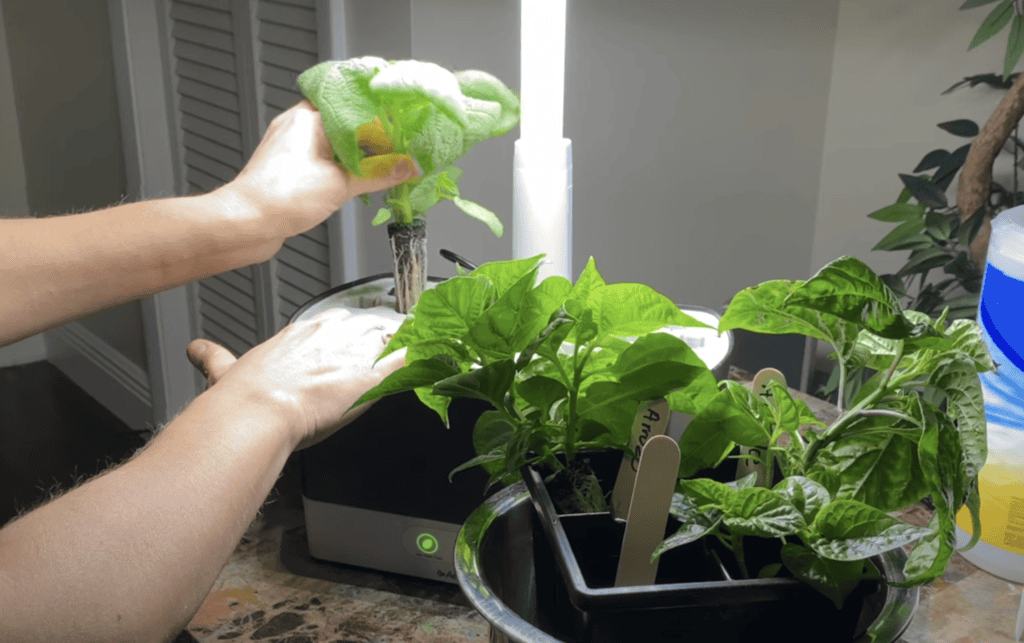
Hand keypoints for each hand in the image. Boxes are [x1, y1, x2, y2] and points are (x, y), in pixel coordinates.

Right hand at [185, 308, 405, 449]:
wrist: (255, 413)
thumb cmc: (243, 397)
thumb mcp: (226, 369)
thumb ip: (214, 357)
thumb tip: (197, 349)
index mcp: (301, 332)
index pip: (339, 321)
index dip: (352, 333)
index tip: (357, 341)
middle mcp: (330, 335)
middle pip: (370, 325)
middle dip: (382, 338)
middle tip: (393, 350)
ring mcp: (352, 354)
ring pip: (391, 338)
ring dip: (404, 347)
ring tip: (419, 353)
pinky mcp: (370, 376)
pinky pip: (406, 362)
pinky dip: (421, 360)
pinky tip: (432, 360)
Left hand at [221, 100, 418, 242]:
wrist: (245, 223)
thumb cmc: (279, 198)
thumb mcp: (341, 185)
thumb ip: (380, 174)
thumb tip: (407, 167)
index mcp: (310, 117)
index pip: (357, 108)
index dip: (384, 121)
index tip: (403, 134)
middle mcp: (297, 124)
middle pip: (347, 124)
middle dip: (372, 141)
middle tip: (396, 156)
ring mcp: (290, 144)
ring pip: (334, 142)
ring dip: (357, 156)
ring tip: (378, 171)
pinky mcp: (287, 164)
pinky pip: (322, 158)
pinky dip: (341, 167)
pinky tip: (353, 182)